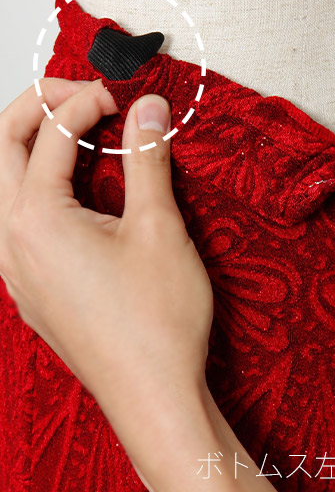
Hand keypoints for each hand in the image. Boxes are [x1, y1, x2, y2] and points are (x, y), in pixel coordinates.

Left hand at [0, 78, 213, 410]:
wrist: (153, 395)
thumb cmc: (158, 319)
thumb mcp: (160, 227)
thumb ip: (147, 158)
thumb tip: (148, 109)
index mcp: (37, 220)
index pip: (50, 134)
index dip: (88, 102)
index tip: (125, 99)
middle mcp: (11, 242)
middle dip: (38, 108)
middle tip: (85, 97)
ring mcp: (15, 269)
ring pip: (0, 187)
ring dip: (33, 148)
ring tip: (80, 137)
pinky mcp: (31, 288)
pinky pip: (16, 221)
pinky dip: (38, 188)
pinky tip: (80, 195)